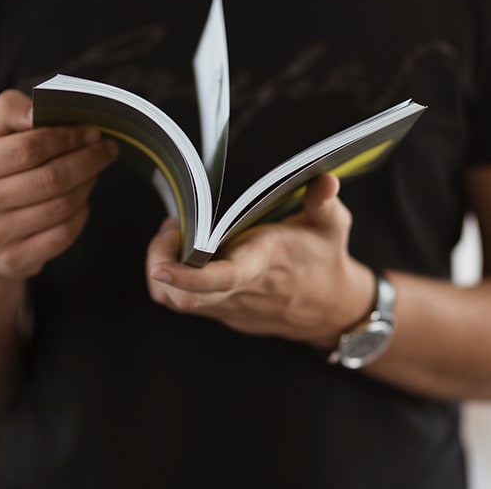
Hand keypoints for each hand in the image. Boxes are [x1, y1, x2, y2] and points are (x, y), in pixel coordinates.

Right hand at [0, 90, 117, 277]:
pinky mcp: (15, 259)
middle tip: (107, 149)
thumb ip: (11, 111)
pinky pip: (64, 234)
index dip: (68, 138)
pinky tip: (81, 201)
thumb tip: (37, 111)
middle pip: (51, 179)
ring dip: (87, 185)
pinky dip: (81, 215)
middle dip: (88, 160)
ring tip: (94, 172)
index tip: (93, 131)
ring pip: (62, 206)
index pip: (29, 148)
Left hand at [146, 174, 374, 347]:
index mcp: (265, 264)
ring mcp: (227, 305)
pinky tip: (186, 250)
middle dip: (159, 262)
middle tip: (172, 227)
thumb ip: (324, 203)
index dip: (187, 277)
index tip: (161, 267)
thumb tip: (326, 180)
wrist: (327, 308)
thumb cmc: (324, 259)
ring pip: (174, 301)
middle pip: (183, 298)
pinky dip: (172, 278)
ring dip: (161, 267)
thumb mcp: (332, 227)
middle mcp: (240, 290)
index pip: (223, 278)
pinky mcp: (220, 310)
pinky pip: (182, 300)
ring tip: (176, 234)